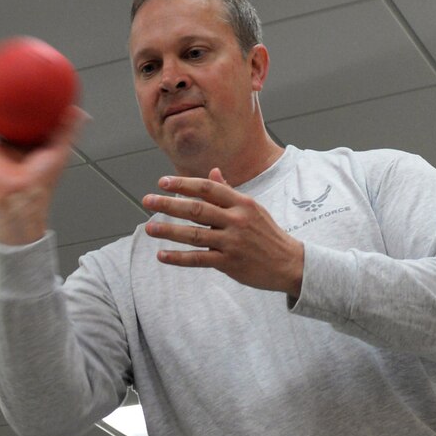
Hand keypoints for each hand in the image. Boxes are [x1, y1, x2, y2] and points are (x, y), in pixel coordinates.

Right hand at [0, 96, 87, 245]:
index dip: (32, 101)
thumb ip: (69, 131)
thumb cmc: (43, 180)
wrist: (20, 198)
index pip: (33, 117)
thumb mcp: (60, 152)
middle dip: (7, 98)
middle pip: (10, 114)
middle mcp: (15, 142)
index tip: (33, 83)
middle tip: (6, 77)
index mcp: (32, 141)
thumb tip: (81, 110)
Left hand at [142, 168, 304, 298]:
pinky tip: (161, 255)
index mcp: (242, 203)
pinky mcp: (229, 262)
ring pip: (194, 235)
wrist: (289, 263)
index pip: (208, 188)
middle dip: (169, 204)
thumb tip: (212, 171)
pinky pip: (199, 259)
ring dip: (169, 231)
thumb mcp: (252, 209)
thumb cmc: (266, 234)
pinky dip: (178, 258)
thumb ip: (229, 192)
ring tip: (149, 228)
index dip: (184, 184)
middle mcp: (236, 220)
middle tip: (147, 201)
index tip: (162, 182)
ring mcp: (232, 242)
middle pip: (197, 209)